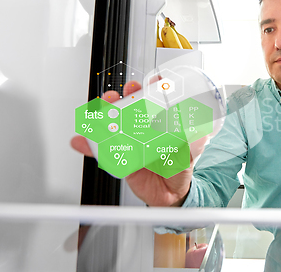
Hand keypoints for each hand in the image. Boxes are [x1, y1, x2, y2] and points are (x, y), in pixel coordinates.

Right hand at [70, 80, 193, 206]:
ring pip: (111, 125)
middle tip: (116, 96)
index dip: (145, 90)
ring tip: (96, 112)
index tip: (143, 83)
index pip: (150, 102)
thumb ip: (190, 145)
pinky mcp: (119, 159)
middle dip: (119, 98)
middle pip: (126, 109)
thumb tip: (199, 135)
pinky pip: (102, 150)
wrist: (170, 195)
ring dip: (100, 116)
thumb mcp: (188, 154)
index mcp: (159, 125)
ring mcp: (129, 143)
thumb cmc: (179, 170)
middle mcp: (142, 131)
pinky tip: (81, 140)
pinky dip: (89, 145)